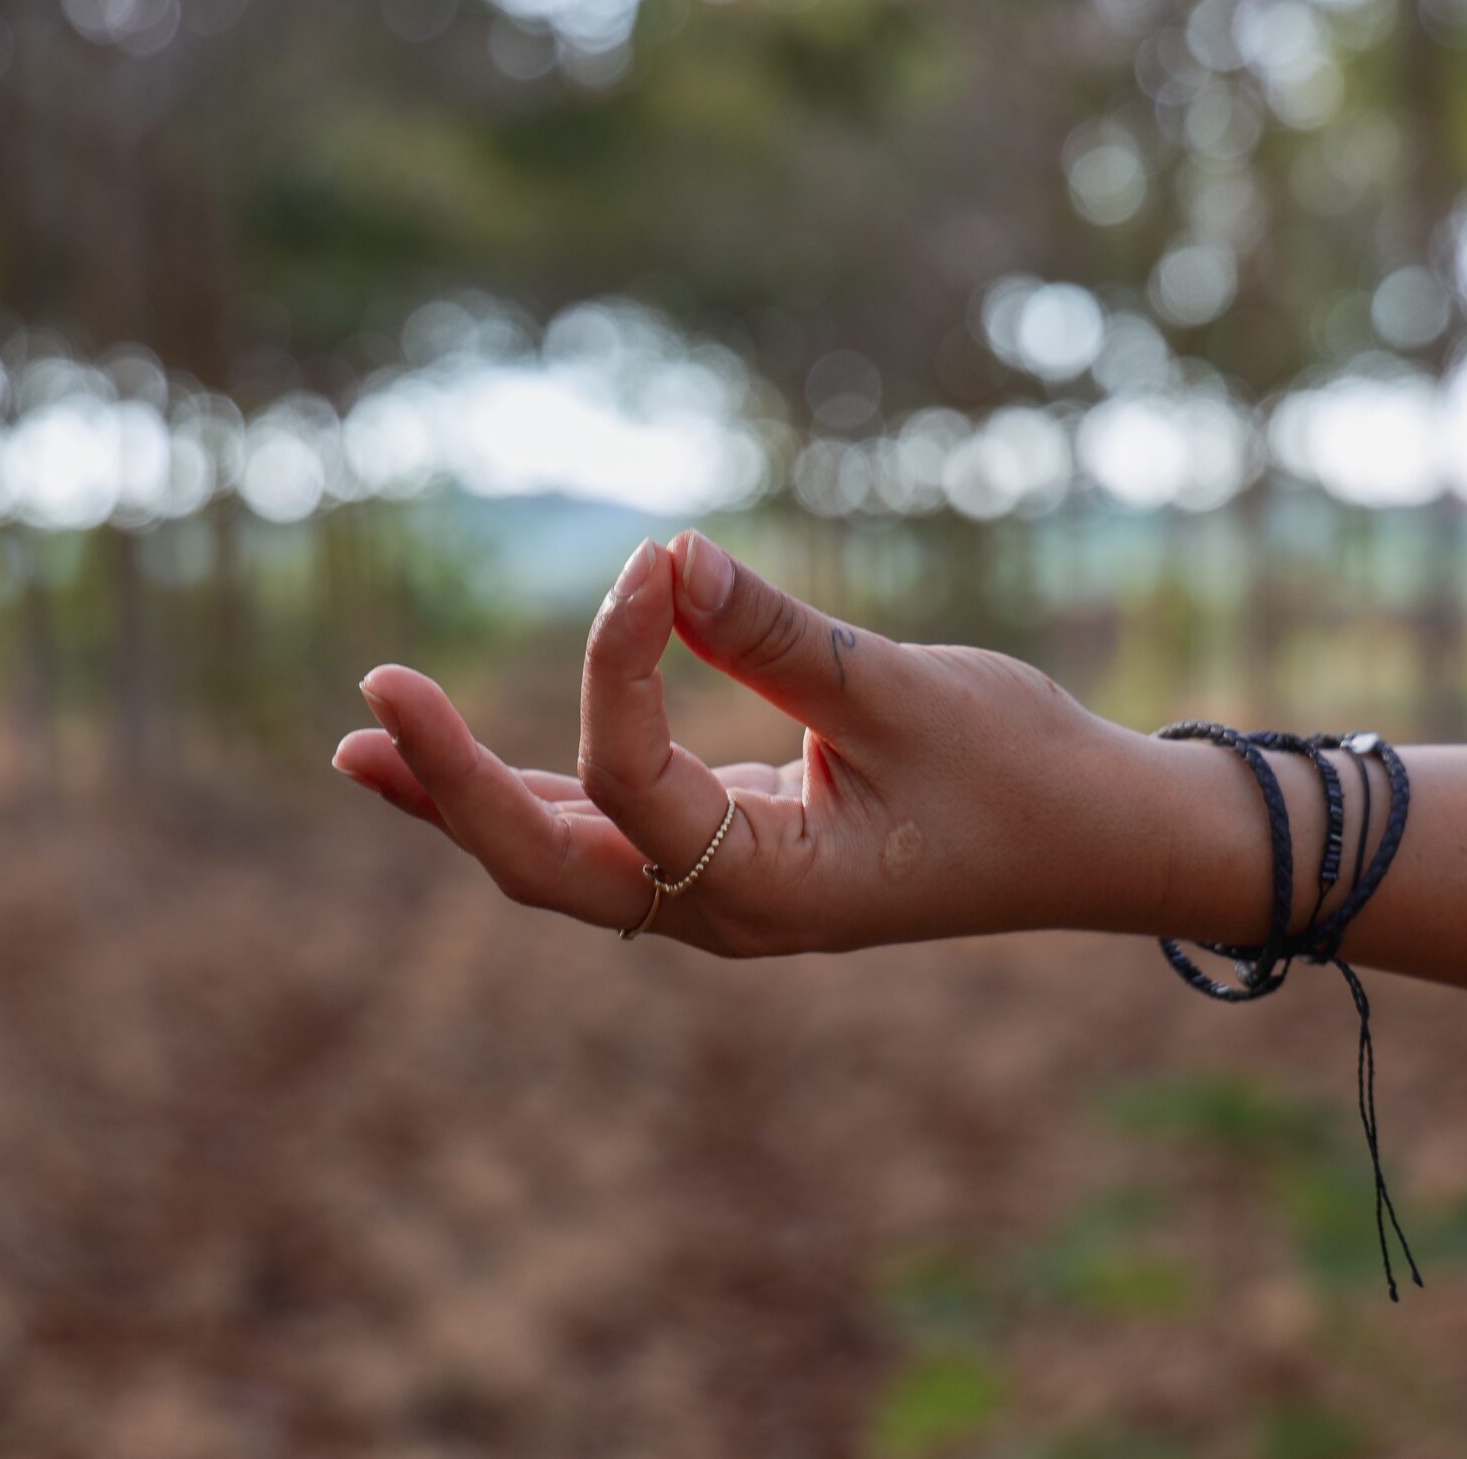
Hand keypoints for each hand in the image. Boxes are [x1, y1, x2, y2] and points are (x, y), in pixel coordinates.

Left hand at [333, 531, 1261, 954]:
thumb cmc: (1025, 773)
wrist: (1102, 842)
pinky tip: (459, 762)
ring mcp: (726, 893)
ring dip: (468, 799)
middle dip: (455, 788)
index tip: (652, 561)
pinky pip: (611, 832)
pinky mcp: (734, 855)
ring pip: (565, 857)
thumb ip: (775, 632)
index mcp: (775, 892)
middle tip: (372, 708)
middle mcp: (730, 912)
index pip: (640, 780)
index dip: (618, 662)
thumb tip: (663, 553)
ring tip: (364, 745)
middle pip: (550, 865)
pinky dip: (536, 792)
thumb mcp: (906, 692)